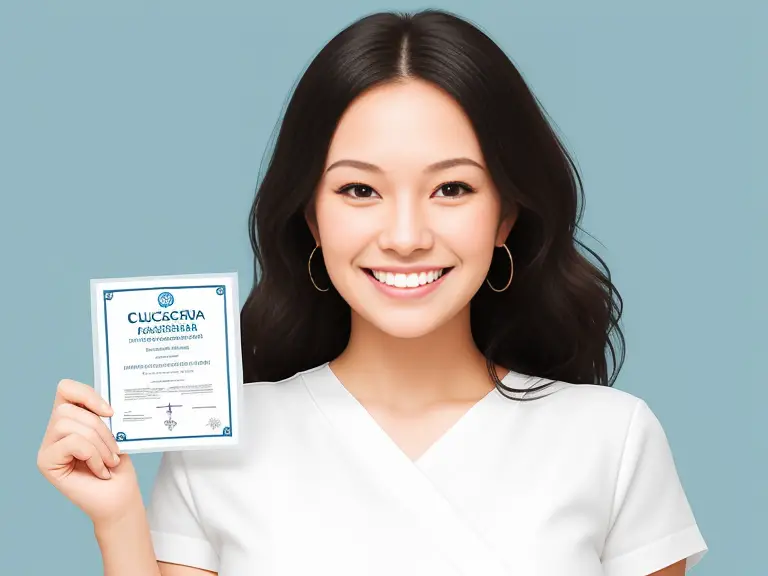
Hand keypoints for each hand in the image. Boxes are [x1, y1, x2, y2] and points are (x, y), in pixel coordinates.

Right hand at [37, 379, 141, 524]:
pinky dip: (92, 455)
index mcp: (70, 418)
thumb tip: (105, 400)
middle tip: (115, 451)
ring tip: (109, 461)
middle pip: (68, 409)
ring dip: (98, 443)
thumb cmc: (118, 466)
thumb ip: (102, 414)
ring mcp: (47, 447)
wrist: (119, 497)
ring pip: (68, 424)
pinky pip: (72, 443)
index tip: (110, 412)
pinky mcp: (46, 462)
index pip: (66, 389)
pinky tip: (100, 470)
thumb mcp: (115, 433)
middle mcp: (54, 431)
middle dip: (100, 428)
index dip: (86, 394)